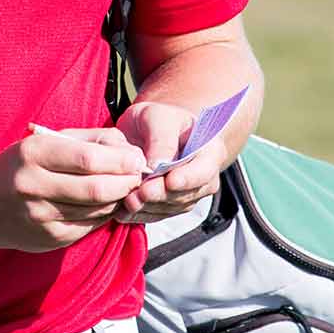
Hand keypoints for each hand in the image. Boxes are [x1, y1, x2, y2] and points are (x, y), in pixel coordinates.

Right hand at [0, 127, 147, 251]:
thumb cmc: (20, 165)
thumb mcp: (45, 142)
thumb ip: (89, 140)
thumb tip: (130, 150)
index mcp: (33, 154)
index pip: (87, 159)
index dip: (120, 160)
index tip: (137, 158)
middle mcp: (33, 187)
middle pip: (96, 189)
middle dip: (126, 182)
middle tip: (139, 176)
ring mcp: (40, 217)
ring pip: (96, 210)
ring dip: (118, 199)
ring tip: (125, 188)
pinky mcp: (49, 239)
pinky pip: (89, 226)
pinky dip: (104, 214)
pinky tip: (106, 204)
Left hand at [112, 101, 225, 223]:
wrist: (150, 131)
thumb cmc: (158, 120)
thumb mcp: (158, 117)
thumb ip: (161, 138)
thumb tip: (158, 165)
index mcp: (210, 150)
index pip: (204, 170)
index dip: (188, 178)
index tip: (170, 180)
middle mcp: (204, 177)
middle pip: (187, 193)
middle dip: (162, 195)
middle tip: (141, 193)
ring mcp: (189, 194)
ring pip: (172, 207)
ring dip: (150, 207)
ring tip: (129, 202)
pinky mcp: (171, 205)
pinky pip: (158, 215)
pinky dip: (141, 214)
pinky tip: (124, 212)